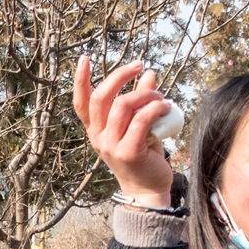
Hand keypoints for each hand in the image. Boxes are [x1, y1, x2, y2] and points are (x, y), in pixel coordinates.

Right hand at [73, 56, 176, 207]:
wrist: (147, 190)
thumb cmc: (143, 156)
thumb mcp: (139, 125)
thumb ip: (141, 101)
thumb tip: (149, 73)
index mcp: (96, 131)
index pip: (82, 103)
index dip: (80, 80)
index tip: (85, 58)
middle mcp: (98, 138)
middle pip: (102, 98)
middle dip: (121, 76)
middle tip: (139, 65)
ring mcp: (111, 146)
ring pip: (123, 106)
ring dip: (146, 94)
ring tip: (161, 96)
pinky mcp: (128, 152)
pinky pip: (141, 120)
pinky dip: (155, 108)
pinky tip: (167, 106)